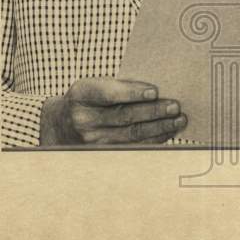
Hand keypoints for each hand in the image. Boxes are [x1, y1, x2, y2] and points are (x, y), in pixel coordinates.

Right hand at [39, 78, 186, 145]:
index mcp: (82, 95)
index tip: (154, 91)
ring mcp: (92, 141)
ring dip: (159, 128)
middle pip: (124, 117)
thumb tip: (157, 90)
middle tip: (175, 106)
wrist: (61, 124)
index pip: (109, 94)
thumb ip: (120, 85)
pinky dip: (153, 139)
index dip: (132, 93)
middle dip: (154, 112)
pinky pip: (133, 147)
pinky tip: (167, 132)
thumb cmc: (87, 99)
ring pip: (132, 135)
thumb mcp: (94, 85)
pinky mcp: (103, 154)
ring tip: (178, 120)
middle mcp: (84, 120)